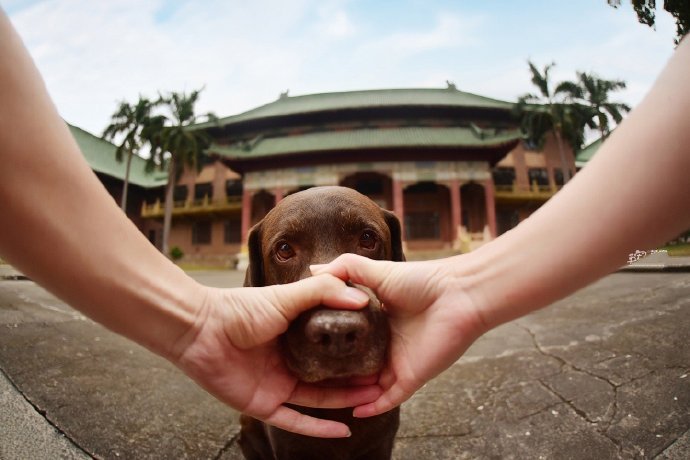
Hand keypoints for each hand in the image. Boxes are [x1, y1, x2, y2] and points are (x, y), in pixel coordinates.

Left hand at [171, 274, 380, 437]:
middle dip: (357, 379)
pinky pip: (295, 421)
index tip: (380, 347)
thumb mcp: (287, 296)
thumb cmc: (240, 309)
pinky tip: (342, 432)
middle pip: (330, 374)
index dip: (355, 348)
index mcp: (295, 334)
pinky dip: (318, 428)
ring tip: (373, 398)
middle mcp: (289, 361)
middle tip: (384, 377)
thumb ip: (322, 293)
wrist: (201, 328)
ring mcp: (277, 384)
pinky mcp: (264, 404)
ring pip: (318, 398)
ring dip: (345, 402)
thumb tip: (362, 297)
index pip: (331, 344)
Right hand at [312, 253, 487, 417]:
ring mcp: (399, 361)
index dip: (330, 341)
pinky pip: (389, 398)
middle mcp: (386, 343)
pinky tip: (354, 411)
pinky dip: (373, 406)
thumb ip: (346, 269)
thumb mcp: (377, 271)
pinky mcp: (412, 376)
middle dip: (336, 372)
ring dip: (351, 393)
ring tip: (323, 399)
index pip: (350, 336)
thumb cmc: (422, 280)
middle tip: (308, 376)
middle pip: (357, 363)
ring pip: (370, 385)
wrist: (459, 294)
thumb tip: (313, 270)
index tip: (304, 345)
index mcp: (378, 319)